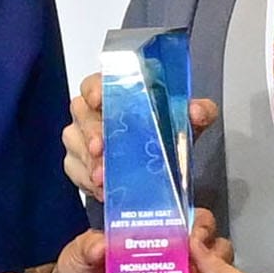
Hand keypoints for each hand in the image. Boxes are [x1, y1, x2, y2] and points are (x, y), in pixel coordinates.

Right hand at [54, 81, 213, 206]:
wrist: (160, 163)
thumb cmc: (164, 133)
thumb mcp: (185, 122)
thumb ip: (198, 112)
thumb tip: (196, 112)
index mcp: (116, 92)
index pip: (95, 83)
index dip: (95, 90)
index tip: (99, 101)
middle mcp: (93, 111)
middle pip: (83, 114)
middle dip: (91, 134)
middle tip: (102, 151)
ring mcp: (81, 136)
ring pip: (75, 144)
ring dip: (89, 162)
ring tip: (104, 179)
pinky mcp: (77, 162)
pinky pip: (75, 170)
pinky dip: (88, 181)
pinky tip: (103, 190)